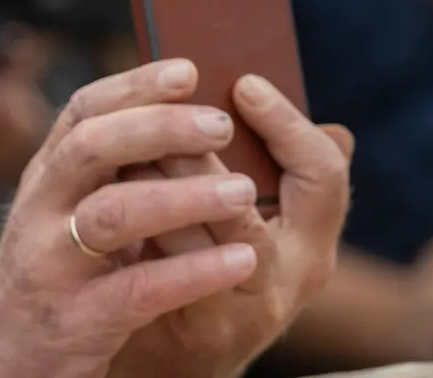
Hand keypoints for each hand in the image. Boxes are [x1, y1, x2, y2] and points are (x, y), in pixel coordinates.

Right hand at [0, 59, 265, 377]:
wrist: (1, 364)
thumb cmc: (54, 277)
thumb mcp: (66, 214)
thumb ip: (111, 174)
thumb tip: (187, 126)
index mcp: (46, 177)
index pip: (83, 111)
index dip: (134, 85)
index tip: (188, 69)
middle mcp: (40, 210)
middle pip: (92, 148)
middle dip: (159, 129)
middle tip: (221, 126)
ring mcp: (52, 264)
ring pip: (114, 215)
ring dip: (182, 198)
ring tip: (243, 193)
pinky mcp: (74, 319)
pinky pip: (136, 288)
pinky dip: (191, 272)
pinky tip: (240, 260)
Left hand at [107, 75, 352, 377]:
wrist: (175, 363)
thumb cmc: (212, 274)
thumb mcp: (254, 223)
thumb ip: (266, 169)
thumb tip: (252, 92)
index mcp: (314, 244)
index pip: (324, 175)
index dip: (287, 125)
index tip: (244, 83)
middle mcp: (290, 280)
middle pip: (248, 202)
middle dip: (194, 148)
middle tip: (163, 105)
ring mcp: (244, 313)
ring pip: (199, 236)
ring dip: (157, 180)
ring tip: (127, 141)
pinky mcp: (196, 330)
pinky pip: (161, 271)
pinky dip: (134, 220)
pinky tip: (108, 189)